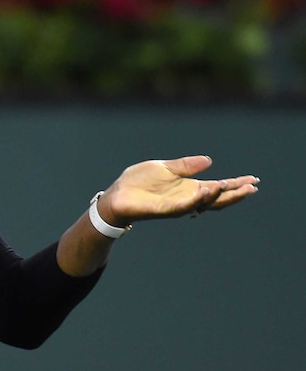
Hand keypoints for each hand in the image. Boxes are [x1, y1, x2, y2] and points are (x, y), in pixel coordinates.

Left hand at [99, 155, 259, 225]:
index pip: (217, 186)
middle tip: (252, 187)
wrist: (116, 195)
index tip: (253, 180)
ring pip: (202, 203)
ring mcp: (176, 205)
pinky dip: (195, 200)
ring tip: (231, 187)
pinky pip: (182, 206)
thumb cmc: (138, 182)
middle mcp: (186, 198)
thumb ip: (186, 166)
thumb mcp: (164, 168)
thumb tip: (209, 161)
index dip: (235, 184)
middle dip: (234, 194)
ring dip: (217, 195)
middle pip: (216, 198)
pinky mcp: (163, 209)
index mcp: (188, 187)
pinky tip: (206, 191)